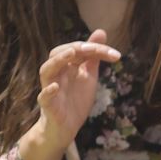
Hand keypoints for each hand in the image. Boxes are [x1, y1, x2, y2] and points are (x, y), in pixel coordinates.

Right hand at [36, 30, 119, 144]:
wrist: (66, 128)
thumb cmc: (75, 100)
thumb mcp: (88, 76)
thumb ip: (93, 56)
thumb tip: (100, 31)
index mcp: (67, 66)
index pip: (78, 50)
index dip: (96, 48)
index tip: (116, 55)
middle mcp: (57, 74)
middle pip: (58, 54)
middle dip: (75, 48)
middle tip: (93, 49)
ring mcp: (50, 89)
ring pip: (46, 70)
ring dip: (58, 61)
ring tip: (70, 54)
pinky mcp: (48, 106)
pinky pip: (43, 97)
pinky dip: (48, 91)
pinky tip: (55, 87)